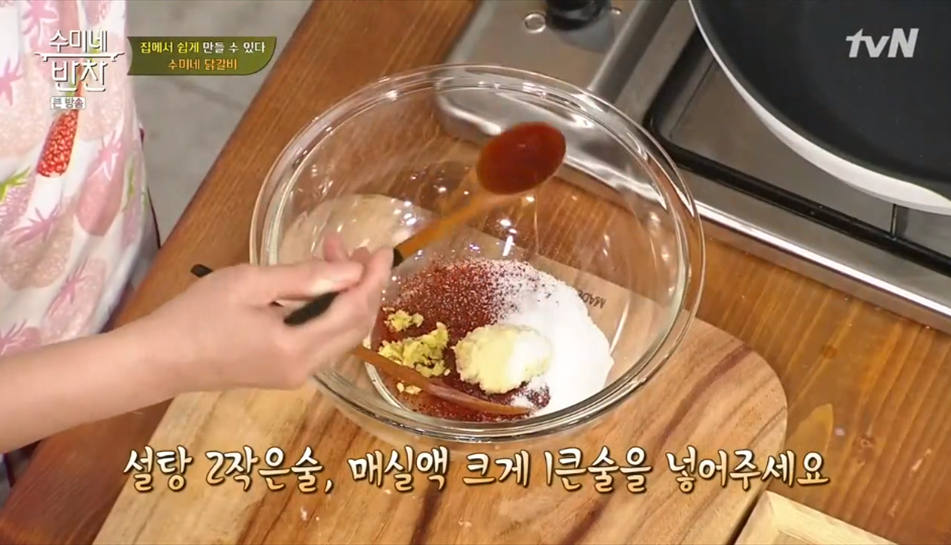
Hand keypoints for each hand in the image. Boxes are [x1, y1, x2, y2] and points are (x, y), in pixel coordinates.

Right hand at [126, 235, 392, 392]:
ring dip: (346, 295)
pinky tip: (317, 282)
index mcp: (296, 347)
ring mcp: (296, 374)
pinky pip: (323, 340)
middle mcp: (305, 368)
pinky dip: (329, 310)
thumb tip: (352, 271)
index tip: (384, 250)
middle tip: (356, 249)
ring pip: (341, 334)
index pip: (353, 311)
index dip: (373, 279)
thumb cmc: (196, 315)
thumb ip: (304, 277)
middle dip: (363, 285)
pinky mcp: (286, 372)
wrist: (159, 360)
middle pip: (355, 326)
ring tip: (334, 255)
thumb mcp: (250, 283)